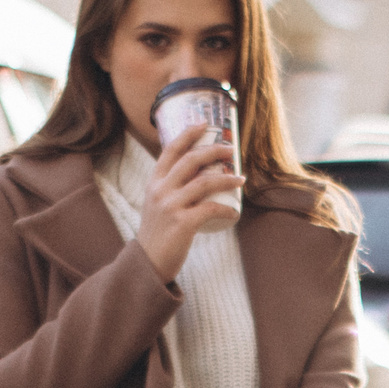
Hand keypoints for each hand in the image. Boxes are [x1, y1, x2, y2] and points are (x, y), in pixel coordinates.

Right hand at [134, 125, 241, 282]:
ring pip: (204, 182)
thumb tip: (199, 178)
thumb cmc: (158, 234)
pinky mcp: (182, 223)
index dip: (188, 134)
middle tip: (230, 150)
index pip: (170, 150)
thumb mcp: (157, 205)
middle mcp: (160, 190)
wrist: (147, 263)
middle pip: (191, 160)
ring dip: (226, 178)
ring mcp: (170, 206)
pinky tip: (234, 211)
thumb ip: (171, 191)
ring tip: (241, 178)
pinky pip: (211, 209)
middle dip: (213, 151)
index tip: (204, 124)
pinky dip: (226, 209)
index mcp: (154, 183)